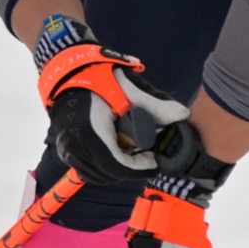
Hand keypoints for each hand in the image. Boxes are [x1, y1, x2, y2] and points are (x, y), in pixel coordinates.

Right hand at [33, 14, 190, 182]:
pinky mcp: (65, 151)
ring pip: (99, 176)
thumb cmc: (99, 78)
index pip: (118, 165)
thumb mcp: (129, 88)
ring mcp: (68, 150)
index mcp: (90, 132)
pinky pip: (88, 170)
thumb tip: (183, 115)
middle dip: (132, 168)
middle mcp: (75, 146)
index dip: (140, 167)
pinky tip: (116, 152)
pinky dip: (104, 167)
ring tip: (133, 153)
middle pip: (110, 174)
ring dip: (118, 169)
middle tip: (147, 155)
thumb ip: (156, 104)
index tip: (154, 159)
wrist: (68, 72)